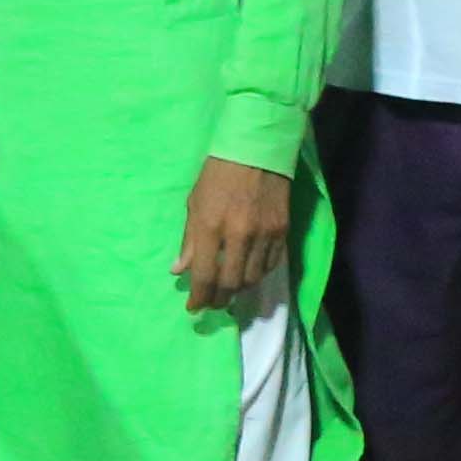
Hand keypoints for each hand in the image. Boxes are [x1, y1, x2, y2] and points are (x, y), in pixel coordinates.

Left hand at [175, 158, 291, 312]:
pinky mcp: (282, 231)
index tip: (194, 308)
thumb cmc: (217, 175)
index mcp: (211, 227)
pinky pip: (271, 265)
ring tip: (229, 290)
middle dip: (219, 299)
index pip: (205, 276)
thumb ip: (189, 240)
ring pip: (253, 279)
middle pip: (231, 284)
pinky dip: (258, 274)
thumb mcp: (195, 204)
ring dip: (239, 290)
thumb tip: (178, 270)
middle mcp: (239, 236)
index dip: (199, 298)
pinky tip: (249, 273)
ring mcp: (264, 235)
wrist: (256, 151)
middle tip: (212, 303)